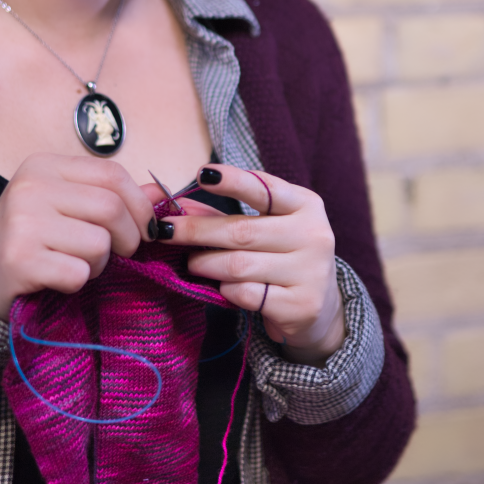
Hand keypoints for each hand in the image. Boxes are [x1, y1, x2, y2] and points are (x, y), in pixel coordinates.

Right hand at [0, 154, 155, 320]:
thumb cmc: (27, 240)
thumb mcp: (64, 207)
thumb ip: (111, 197)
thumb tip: (162, 193)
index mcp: (44, 166)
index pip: (112, 174)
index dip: (139, 204)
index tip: (145, 228)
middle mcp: (31, 186)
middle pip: (111, 208)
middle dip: (127, 239)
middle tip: (117, 254)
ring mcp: (23, 222)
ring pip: (99, 243)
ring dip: (98, 265)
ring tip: (74, 264)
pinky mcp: (20, 259)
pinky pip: (78, 273)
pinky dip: (77, 283)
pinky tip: (57, 279)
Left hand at [148, 166, 344, 366]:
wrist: (318, 309)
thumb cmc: (280, 257)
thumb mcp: (260, 228)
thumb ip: (222, 216)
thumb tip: (180, 207)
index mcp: (305, 205)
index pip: (264, 188)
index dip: (232, 180)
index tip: (202, 174)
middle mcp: (314, 235)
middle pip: (241, 230)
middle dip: (196, 230)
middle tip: (165, 231)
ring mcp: (311, 272)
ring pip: (239, 265)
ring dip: (205, 263)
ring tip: (191, 262)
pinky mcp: (302, 305)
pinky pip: (247, 294)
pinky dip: (226, 289)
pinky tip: (221, 287)